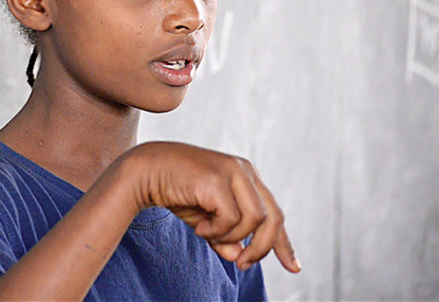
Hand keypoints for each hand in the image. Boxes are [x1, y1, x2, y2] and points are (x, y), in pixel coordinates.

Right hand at [121, 142, 300, 272]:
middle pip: (273, 218)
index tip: (294, 267)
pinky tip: (199, 228)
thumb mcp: (205, 220)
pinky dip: (215, 232)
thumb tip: (238, 256)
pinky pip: (230, 219)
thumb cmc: (175, 191)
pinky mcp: (218, 179)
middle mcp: (245, 170)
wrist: (145, 171)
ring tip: (206, 235)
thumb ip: (224, 236)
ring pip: (254, 221)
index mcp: (246, 176)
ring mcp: (233, 172)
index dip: (283, 243)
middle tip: (241, 265)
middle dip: (261, 248)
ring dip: (230, 238)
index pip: (274, 212)